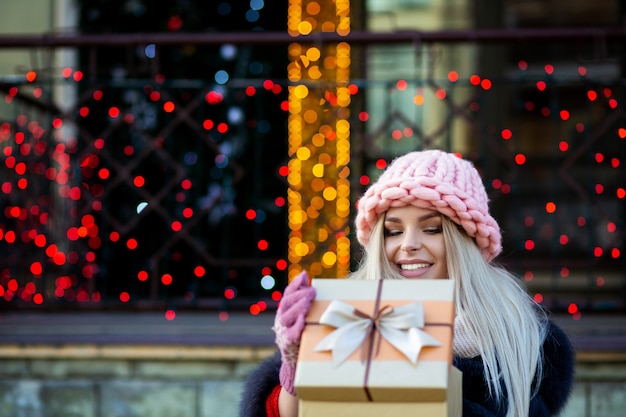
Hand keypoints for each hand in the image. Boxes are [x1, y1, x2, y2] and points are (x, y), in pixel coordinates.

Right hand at [273, 270, 315, 394]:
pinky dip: (296, 327)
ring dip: (296, 308)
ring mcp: (283, 331)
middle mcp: (281, 319)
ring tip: (307, 302)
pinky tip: (302, 320)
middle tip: (312, 291)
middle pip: (286, 303)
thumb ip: (304, 296)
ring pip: (286, 317)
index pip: (288, 294)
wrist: (296, 360)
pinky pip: (290, 335)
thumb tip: (304, 275)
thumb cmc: (303, 333)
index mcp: (285, 310)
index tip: (304, 276)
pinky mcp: (287, 344)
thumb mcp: (303, 314)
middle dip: (298, 295)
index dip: (295, 285)